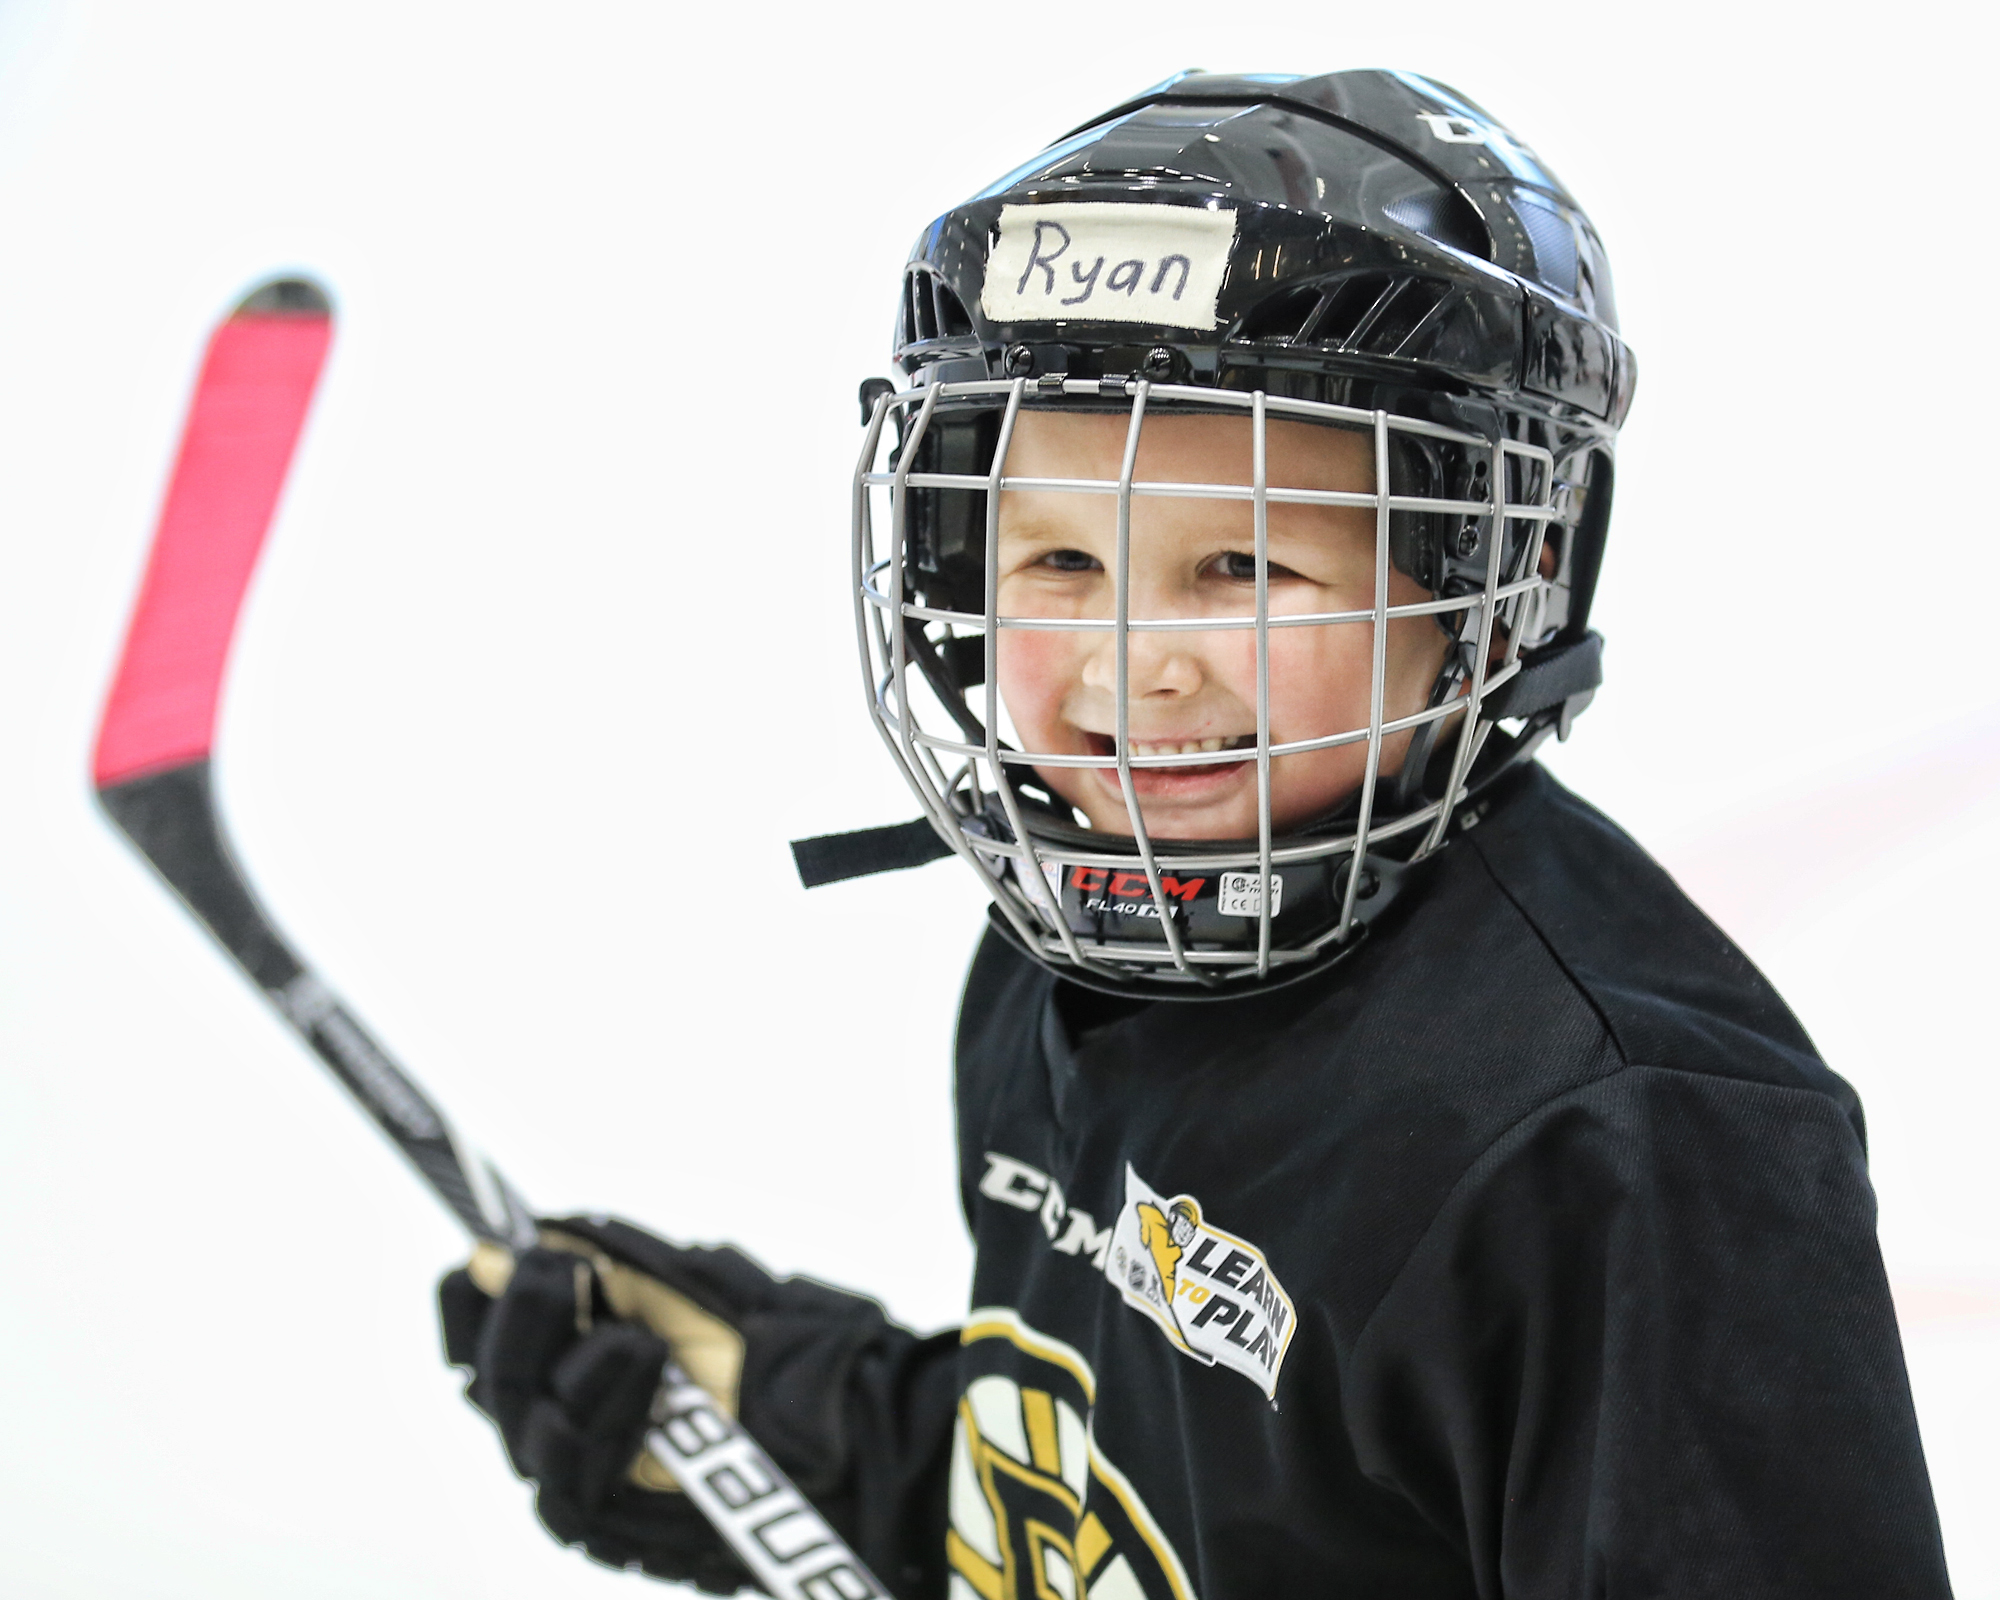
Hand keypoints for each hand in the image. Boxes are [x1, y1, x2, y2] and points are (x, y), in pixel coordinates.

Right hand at [438, 1217, 910, 1592]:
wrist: (820, 1410)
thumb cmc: (746, 1345)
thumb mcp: (664, 1286)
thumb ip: (588, 1265)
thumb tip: (500, 1242)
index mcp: (554, 1356)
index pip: (474, 1336)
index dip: (470, 1298)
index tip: (487, 1250)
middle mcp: (548, 1415)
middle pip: (490, 1376)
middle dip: (519, 1316)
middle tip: (550, 1266)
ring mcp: (571, 1470)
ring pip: (526, 1421)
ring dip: (573, 1358)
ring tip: (629, 1324)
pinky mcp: (601, 1515)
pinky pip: (575, 1464)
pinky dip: (607, 1402)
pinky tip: (642, 1359)